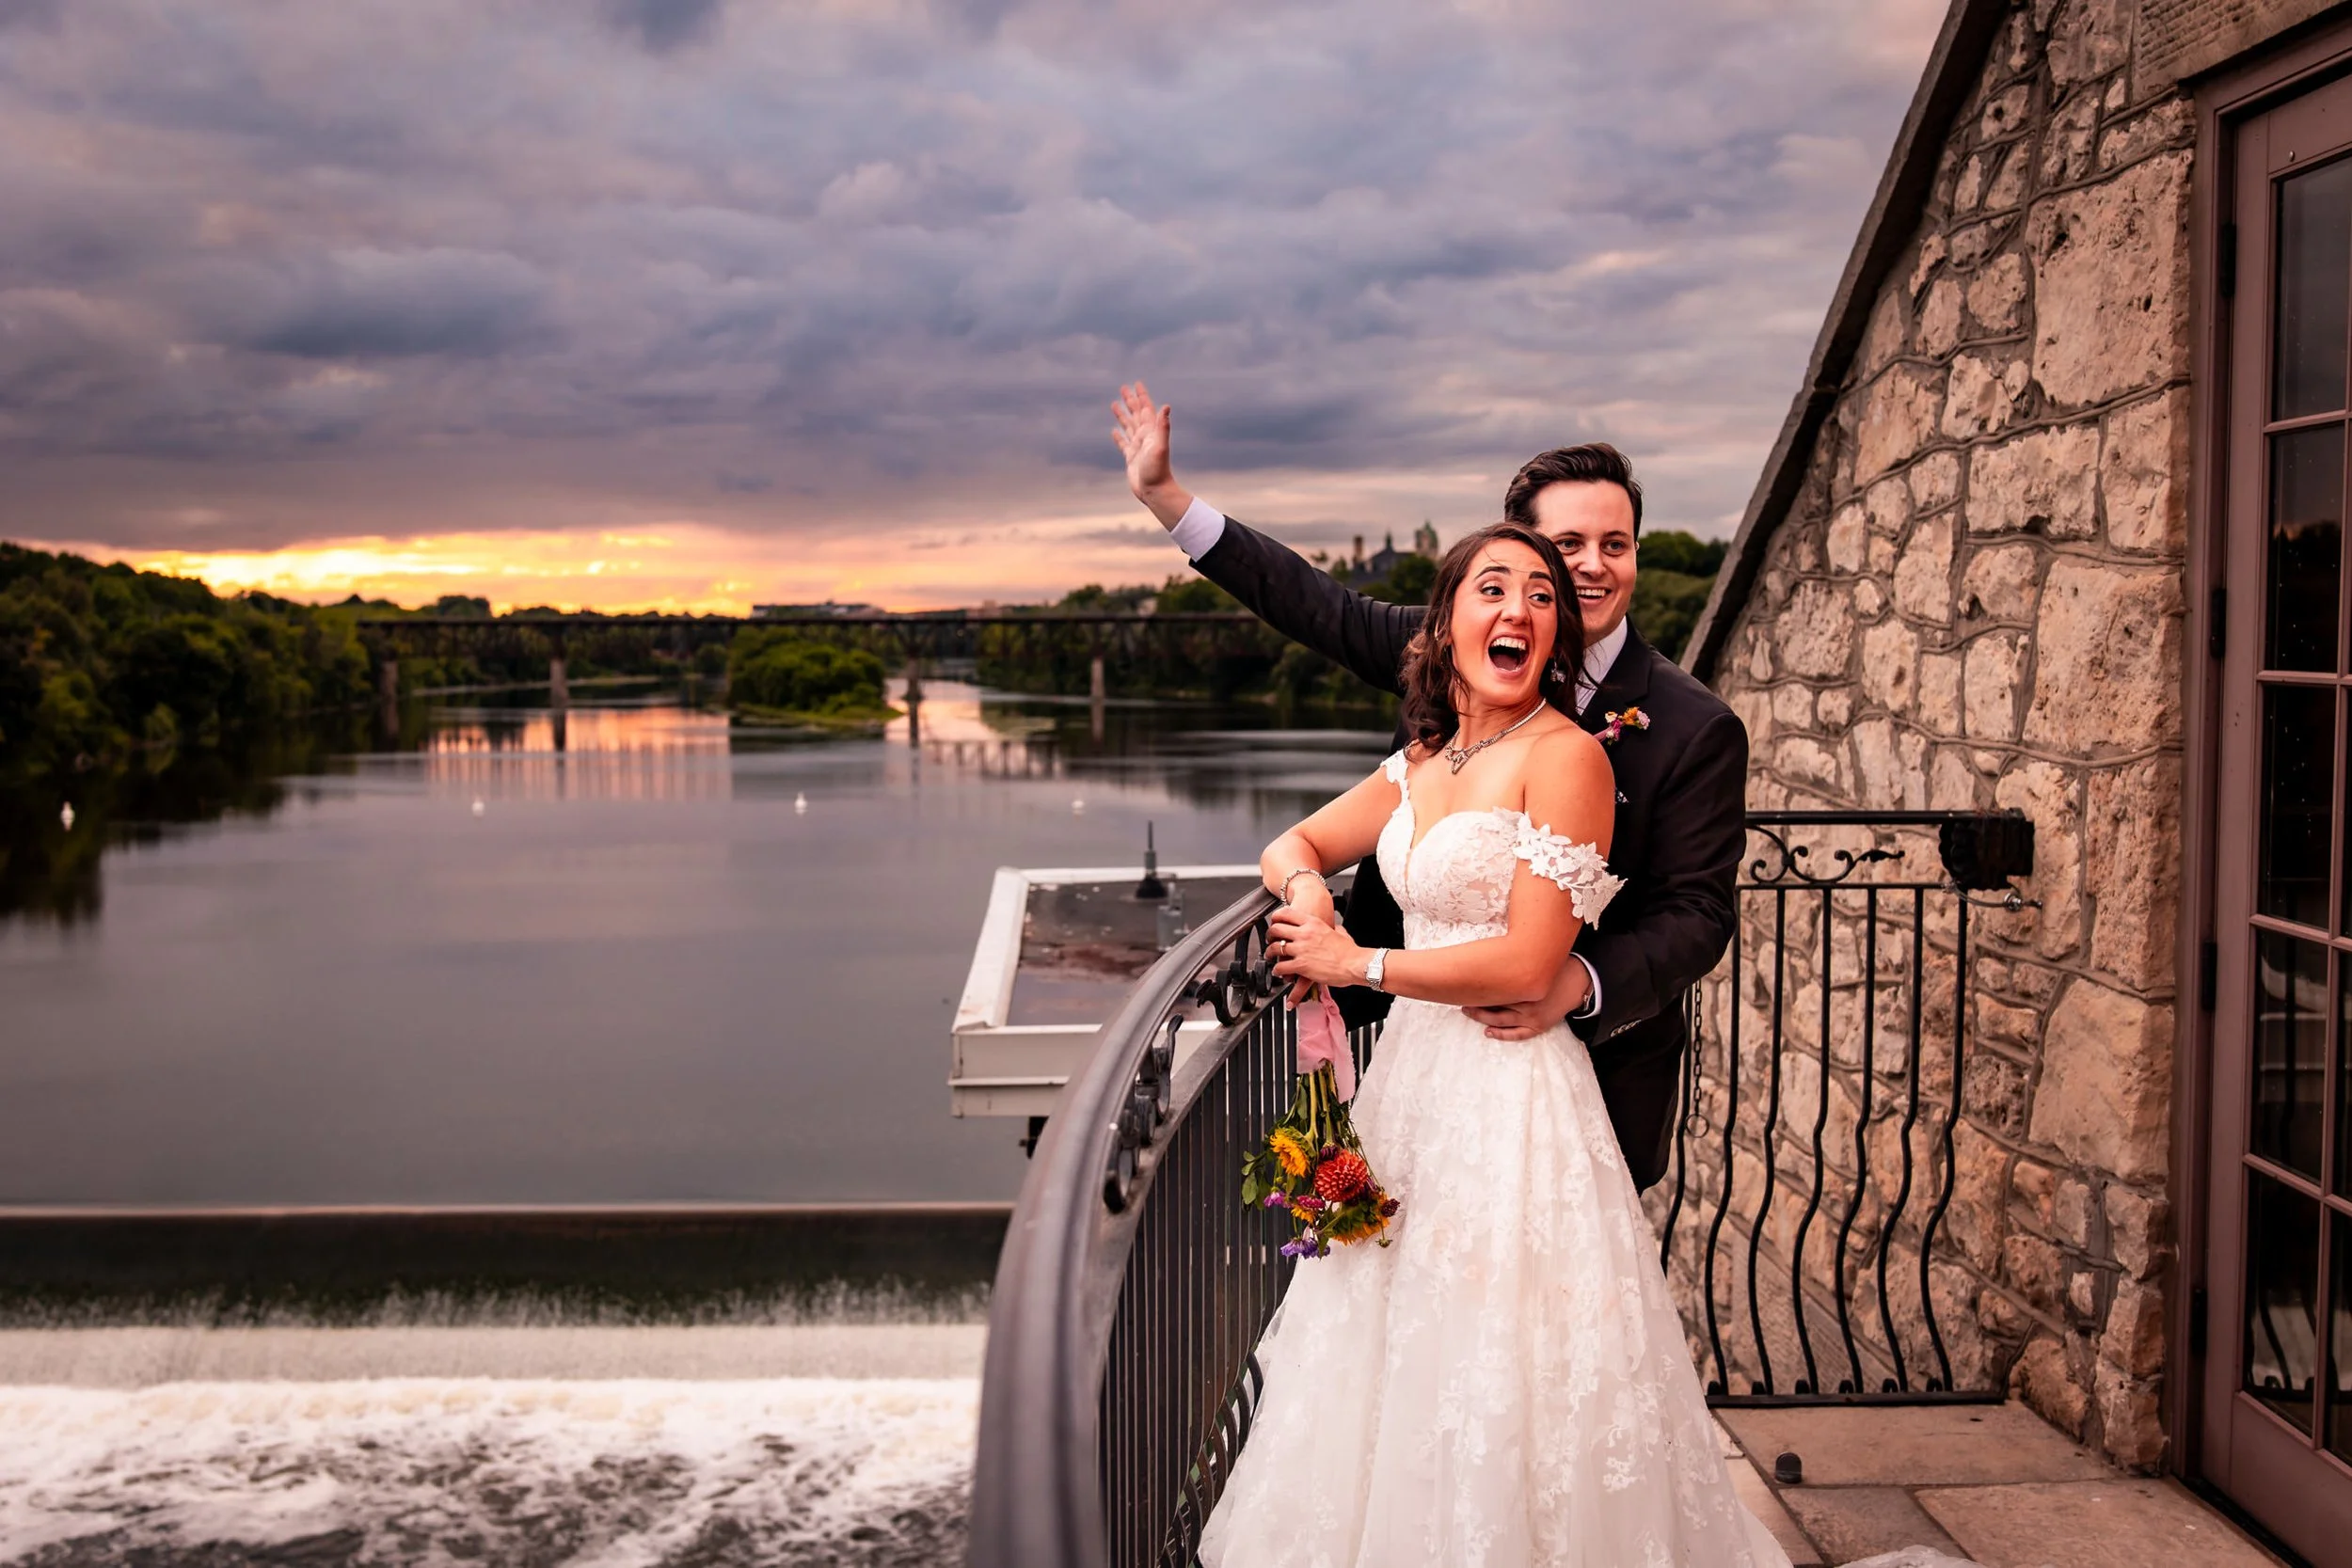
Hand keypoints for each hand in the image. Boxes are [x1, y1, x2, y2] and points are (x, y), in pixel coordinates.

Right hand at [1111, 381, 1192, 529]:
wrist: (1155, 491)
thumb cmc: (1158, 470)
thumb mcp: (1160, 447)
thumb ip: (1163, 427)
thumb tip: (1166, 407)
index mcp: (1150, 432)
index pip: (1145, 409)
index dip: (1141, 396)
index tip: (1136, 384)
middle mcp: (1144, 437)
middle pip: (1135, 414)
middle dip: (1130, 401)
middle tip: (1123, 387)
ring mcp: (1137, 447)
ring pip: (1128, 426)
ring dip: (1122, 415)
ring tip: (1115, 404)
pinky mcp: (1131, 458)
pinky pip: (1123, 443)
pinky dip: (1118, 436)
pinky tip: (1114, 431)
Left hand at [1273, 875, 1337, 1004]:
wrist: (1356, 964)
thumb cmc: (1350, 951)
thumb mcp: (1340, 932)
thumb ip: (1333, 928)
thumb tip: (1335, 929)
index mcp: (1313, 923)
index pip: (1287, 913)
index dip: (1276, 917)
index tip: (1274, 921)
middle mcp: (1304, 934)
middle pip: (1277, 929)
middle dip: (1270, 934)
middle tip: (1269, 939)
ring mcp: (1301, 949)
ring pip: (1275, 947)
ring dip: (1270, 952)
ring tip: (1269, 956)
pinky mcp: (1301, 965)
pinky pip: (1281, 966)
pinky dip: (1277, 969)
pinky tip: (1278, 971)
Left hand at [1464, 960, 1590, 1039]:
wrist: (1578, 980)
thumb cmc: (1553, 966)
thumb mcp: (1534, 959)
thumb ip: (1513, 961)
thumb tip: (1489, 955)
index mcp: (1524, 982)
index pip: (1493, 987)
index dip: (1477, 988)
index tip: (1462, 986)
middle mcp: (1526, 1000)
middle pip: (1493, 1004)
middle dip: (1475, 1003)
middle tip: (1460, 1000)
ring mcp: (1532, 1015)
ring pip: (1501, 1020)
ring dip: (1482, 1017)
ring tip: (1468, 1012)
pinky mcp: (1539, 1025)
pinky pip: (1517, 1034)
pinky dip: (1502, 1035)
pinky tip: (1488, 1032)